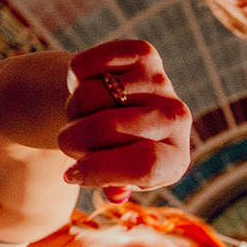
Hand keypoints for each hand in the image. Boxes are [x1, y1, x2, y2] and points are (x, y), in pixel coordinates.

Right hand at [60, 41, 192, 194]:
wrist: (118, 110)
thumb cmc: (114, 154)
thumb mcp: (116, 178)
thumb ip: (113, 186)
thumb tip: (115, 192)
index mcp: (174, 159)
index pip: (143, 164)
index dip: (98, 170)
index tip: (72, 174)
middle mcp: (177, 118)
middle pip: (107, 128)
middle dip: (73, 140)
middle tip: (70, 144)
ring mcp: (161, 83)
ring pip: (89, 96)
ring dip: (71, 111)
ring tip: (82, 117)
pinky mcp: (143, 53)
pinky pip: (84, 66)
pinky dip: (73, 79)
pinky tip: (88, 87)